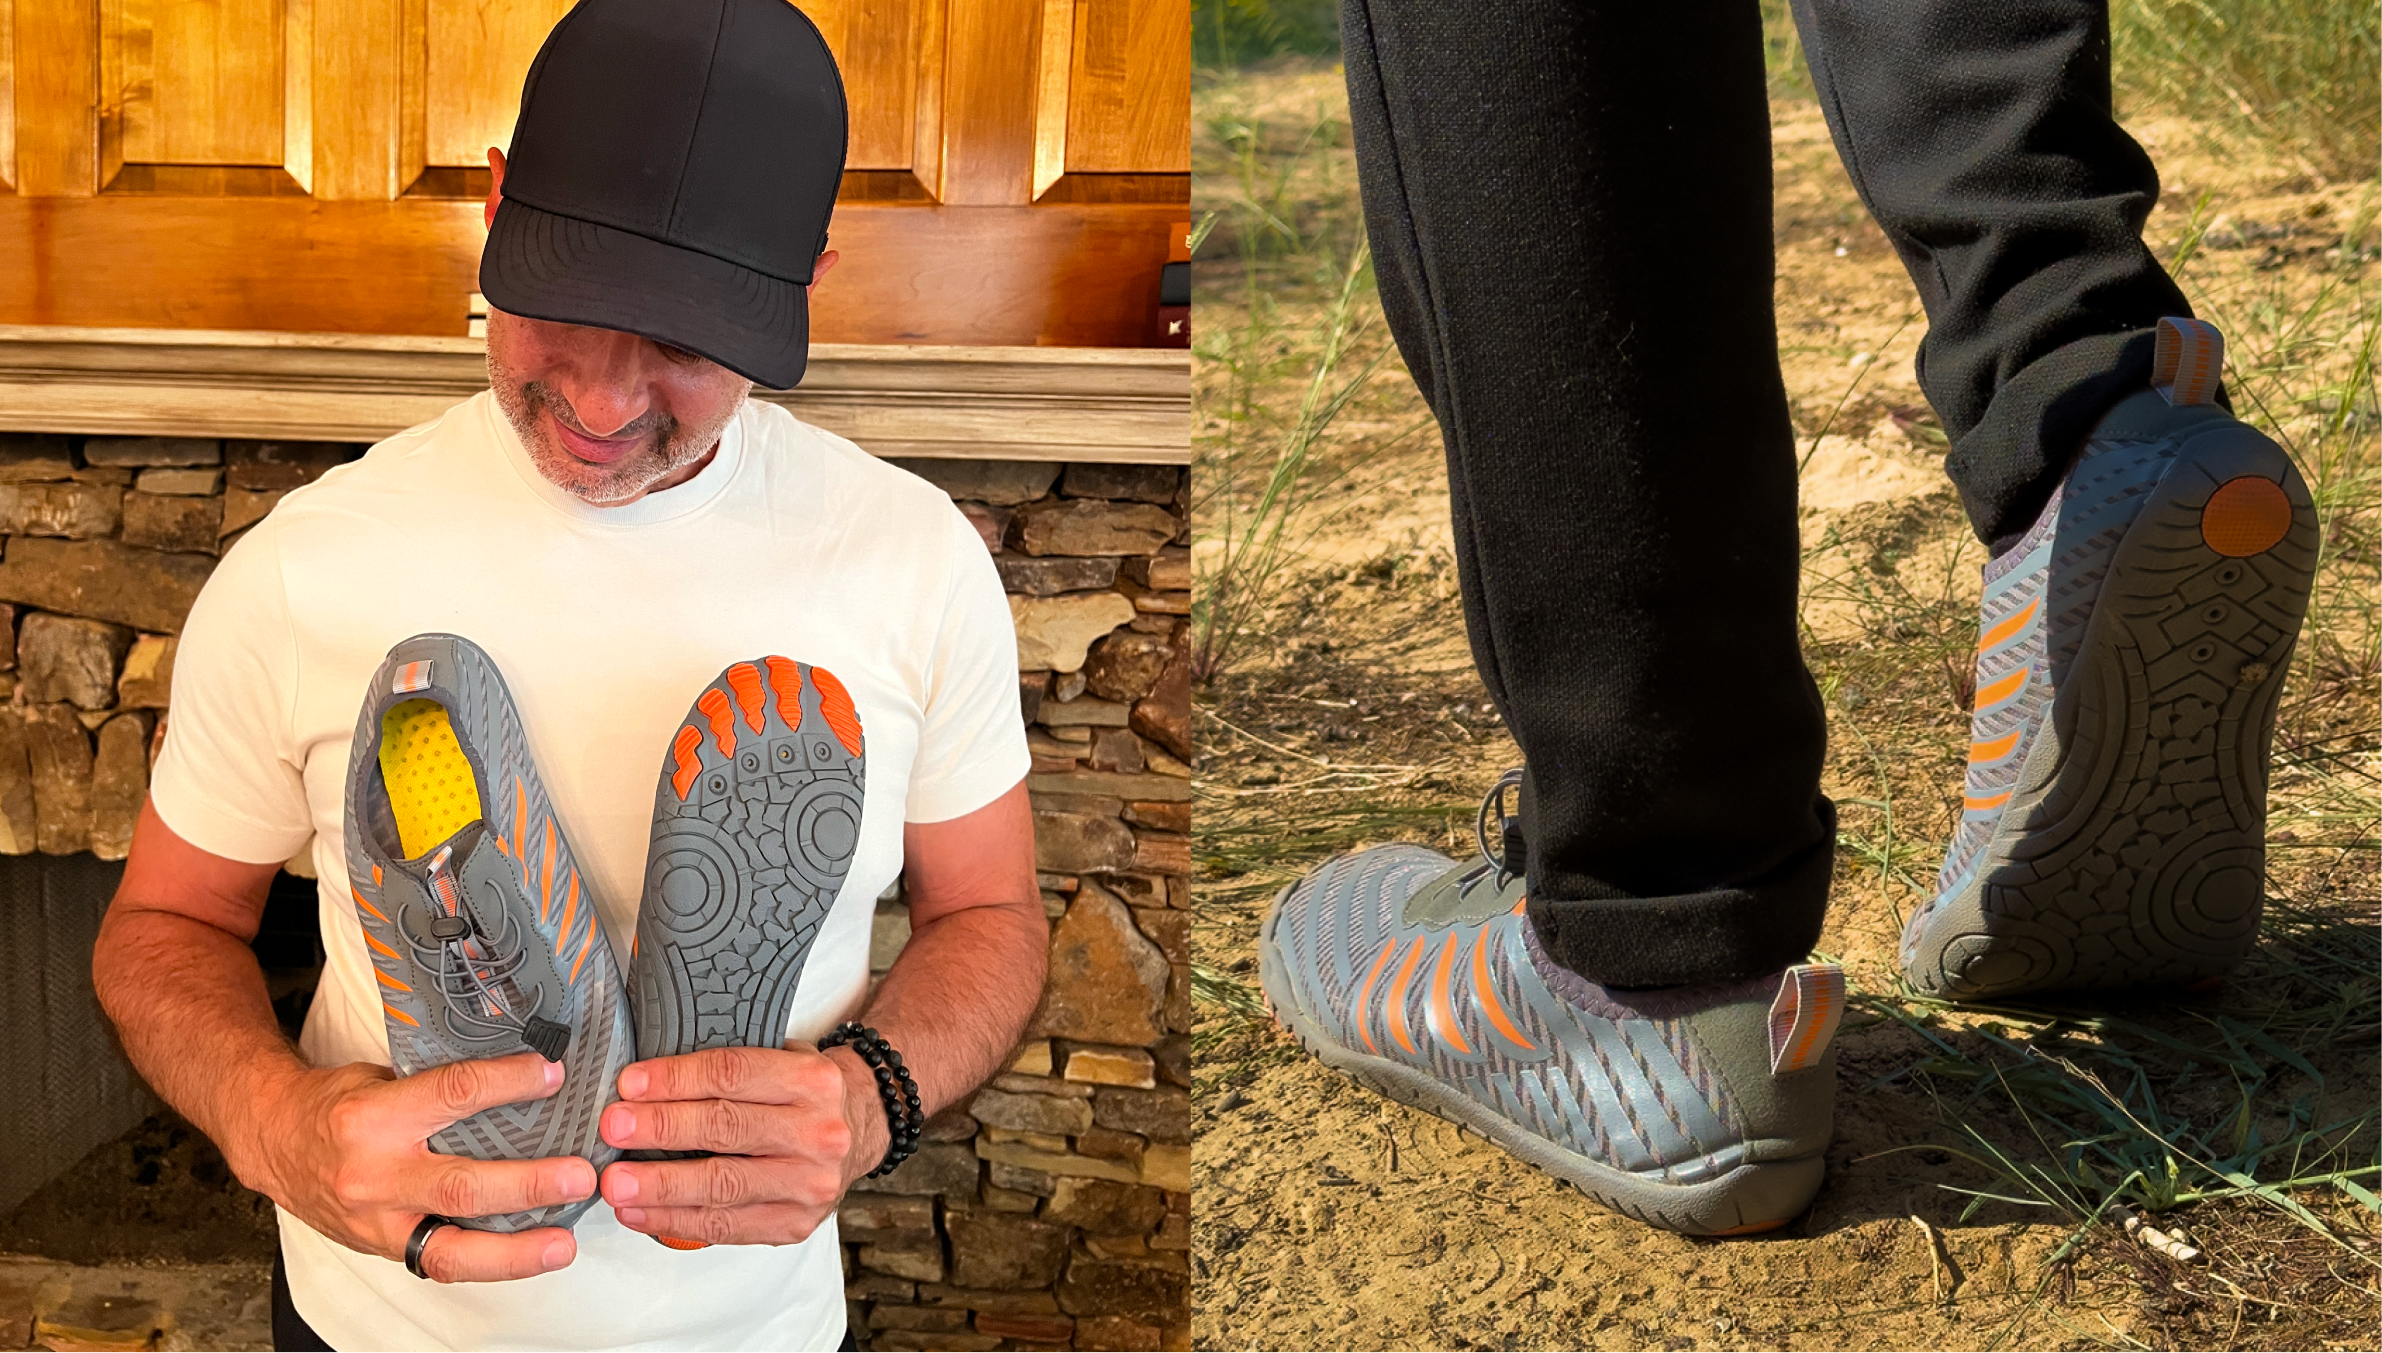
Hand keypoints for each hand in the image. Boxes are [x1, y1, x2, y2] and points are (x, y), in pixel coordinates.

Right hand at [245, 1053, 597, 1281]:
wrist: (275, 1142)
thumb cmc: (337, 1104)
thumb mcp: (381, 1077)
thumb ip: (440, 1083)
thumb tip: (521, 1071)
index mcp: (373, 1117)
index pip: (451, 1094)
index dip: (507, 1083)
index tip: (552, 1074)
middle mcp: (374, 1175)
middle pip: (460, 1186)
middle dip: (526, 1185)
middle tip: (579, 1177)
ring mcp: (378, 1222)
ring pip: (451, 1248)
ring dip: (516, 1250)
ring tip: (563, 1243)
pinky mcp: (384, 1249)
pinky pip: (441, 1263)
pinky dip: (489, 1263)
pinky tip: (529, 1255)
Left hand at [597, 1044, 885, 1244]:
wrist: (860, 1130)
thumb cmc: (802, 1095)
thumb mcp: (782, 1059)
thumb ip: (728, 1070)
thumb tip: (643, 1084)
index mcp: (812, 1081)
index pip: (733, 1075)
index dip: (677, 1079)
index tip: (630, 1084)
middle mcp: (818, 1133)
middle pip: (726, 1129)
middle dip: (662, 1129)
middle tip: (614, 1128)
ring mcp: (809, 1184)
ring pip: (723, 1185)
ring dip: (662, 1185)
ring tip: (617, 1182)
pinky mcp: (795, 1224)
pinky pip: (726, 1226)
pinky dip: (675, 1221)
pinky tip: (639, 1212)